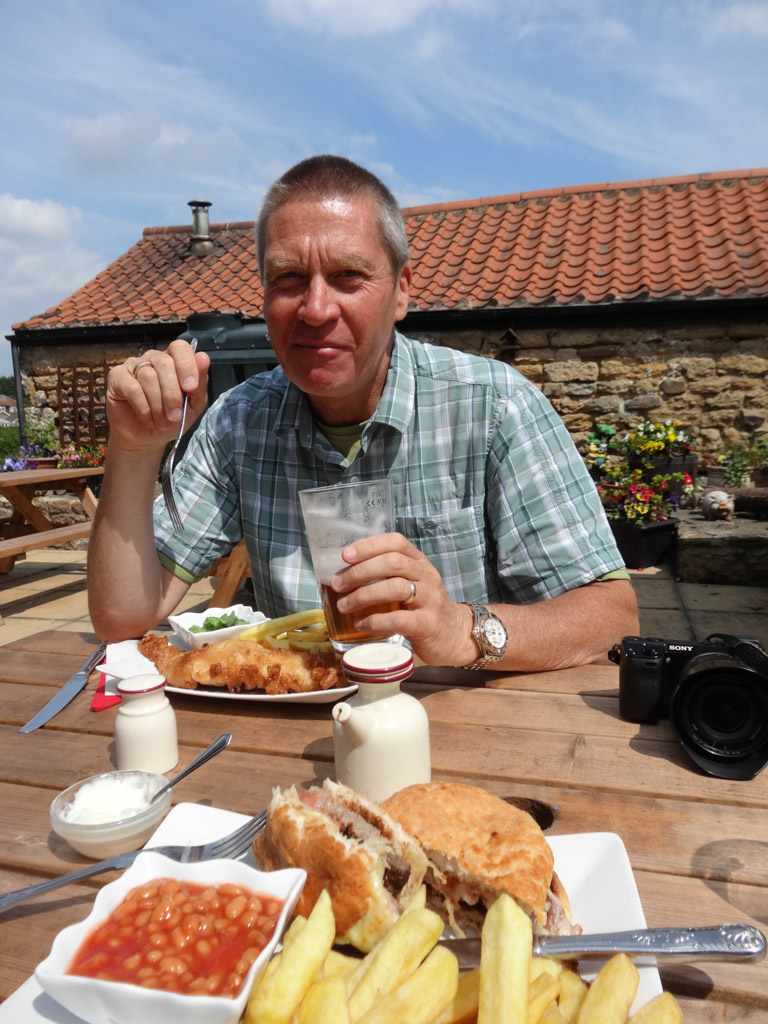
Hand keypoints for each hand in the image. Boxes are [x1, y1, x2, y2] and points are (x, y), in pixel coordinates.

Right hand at [106, 339, 209, 455]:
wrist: (146, 438)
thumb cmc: (170, 419)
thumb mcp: (193, 406)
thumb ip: (200, 384)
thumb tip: (203, 358)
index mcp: (174, 361)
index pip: (180, 348)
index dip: (187, 365)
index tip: (191, 388)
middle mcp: (154, 359)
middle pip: (165, 363)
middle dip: (172, 394)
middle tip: (175, 416)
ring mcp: (134, 366)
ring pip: (148, 376)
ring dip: (158, 405)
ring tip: (161, 421)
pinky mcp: (117, 377)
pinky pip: (132, 388)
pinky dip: (143, 407)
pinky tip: (147, 418)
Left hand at [330, 533, 475, 665]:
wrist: (455, 635)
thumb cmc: (424, 608)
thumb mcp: (410, 584)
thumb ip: (386, 576)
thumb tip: (344, 575)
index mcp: (419, 562)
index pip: (396, 542)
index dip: (369, 545)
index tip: (346, 555)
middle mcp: (427, 576)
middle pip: (393, 563)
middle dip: (360, 572)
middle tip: (338, 584)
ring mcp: (430, 600)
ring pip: (396, 587)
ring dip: (364, 595)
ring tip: (344, 605)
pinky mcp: (428, 624)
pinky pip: (400, 619)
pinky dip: (375, 621)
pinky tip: (361, 624)